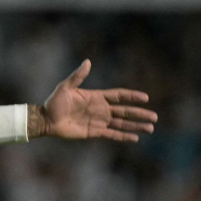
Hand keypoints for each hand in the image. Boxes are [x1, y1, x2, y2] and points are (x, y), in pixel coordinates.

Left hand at [34, 59, 157, 141]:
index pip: (118, 96)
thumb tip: (87, 62)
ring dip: (135, 126)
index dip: (131, 96)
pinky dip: (123, 136)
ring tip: (150, 128)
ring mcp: (98, 121)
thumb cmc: (54, 102)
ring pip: (121, 124)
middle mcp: (100, 109)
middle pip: (124, 111)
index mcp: (96, 97)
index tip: (145, 98)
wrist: (46, 120)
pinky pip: (111, 134)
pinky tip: (135, 138)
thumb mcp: (65, 87)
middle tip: (154, 117)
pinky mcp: (94, 132)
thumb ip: (77, 76)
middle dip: (139, 114)